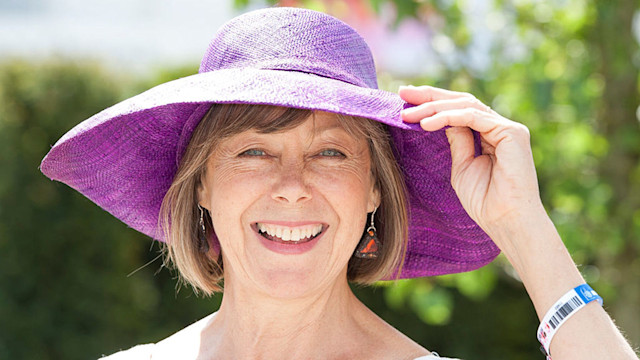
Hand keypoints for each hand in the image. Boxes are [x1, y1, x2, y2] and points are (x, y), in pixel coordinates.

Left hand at [399, 85, 544, 240]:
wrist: (506, 221)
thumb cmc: (485, 201)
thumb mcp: (462, 167)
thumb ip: (456, 142)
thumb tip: (442, 120)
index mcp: (488, 134)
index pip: (457, 109)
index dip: (432, 103)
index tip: (404, 99)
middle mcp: (499, 127)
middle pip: (460, 101)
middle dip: (429, 96)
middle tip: (402, 92)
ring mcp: (507, 128)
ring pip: (465, 105)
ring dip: (433, 107)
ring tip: (408, 114)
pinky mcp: (511, 132)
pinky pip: (473, 117)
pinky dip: (448, 117)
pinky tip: (426, 124)